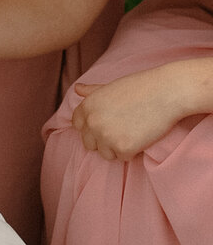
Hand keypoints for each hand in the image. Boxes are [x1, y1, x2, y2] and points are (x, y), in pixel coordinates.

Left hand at [71, 61, 200, 160]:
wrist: (167, 92)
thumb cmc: (141, 87)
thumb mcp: (112, 86)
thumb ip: (92, 91)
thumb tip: (77, 89)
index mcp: (87, 106)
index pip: (77, 125)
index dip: (93, 126)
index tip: (109, 122)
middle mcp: (92, 122)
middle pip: (89, 144)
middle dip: (104, 140)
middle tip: (124, 128)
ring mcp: (106, 136)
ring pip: (106, 153)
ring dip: (118, 147)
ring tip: (134, 131)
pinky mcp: (123, 148)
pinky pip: (123, 157)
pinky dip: (133, 151)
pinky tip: (142, 136)